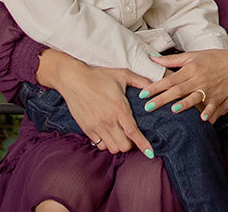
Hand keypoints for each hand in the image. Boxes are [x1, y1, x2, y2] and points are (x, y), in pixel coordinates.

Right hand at [39, 50, 154, 156]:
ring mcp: (96, 126)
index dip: (143, 145)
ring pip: (111, 148)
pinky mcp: (86, 129)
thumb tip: (153, 88)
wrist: (73, 79)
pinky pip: (99, 145)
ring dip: (119, 145)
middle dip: (131, 144)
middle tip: (133, 136)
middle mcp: (108, 121)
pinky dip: (106, 143)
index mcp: (119, 108)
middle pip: (123, 146)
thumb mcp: (123, 74)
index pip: (133, 133)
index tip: (150, 153)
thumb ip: (141, 81)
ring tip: (121, 135)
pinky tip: (109, 134)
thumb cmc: (99, 76)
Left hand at [141, 49, 227, 121]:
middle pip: (177, 91)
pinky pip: (212, 107)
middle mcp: (198, 79)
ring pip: (193, 98)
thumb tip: (151, 57)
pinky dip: (208, 113)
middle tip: (147, 107)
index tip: (142, 93)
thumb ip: (171, 59)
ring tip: (172, 110)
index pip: (169, 79)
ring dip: (184, 104)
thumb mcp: (193, 55)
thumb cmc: (213, 58)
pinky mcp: (218, 98)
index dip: (155, 87)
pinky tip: (202, 119)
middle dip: (162, 99)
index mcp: (191, 68)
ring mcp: (209, 90)